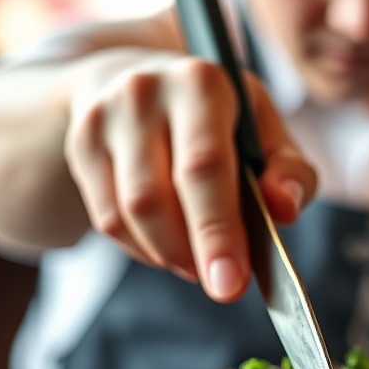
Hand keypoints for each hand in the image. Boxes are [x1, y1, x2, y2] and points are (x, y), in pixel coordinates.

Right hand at [63, 48, 315, 300]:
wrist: (143, 81)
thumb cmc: (219, 119)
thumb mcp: (265, 132)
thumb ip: (288, 172)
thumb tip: (285, 208)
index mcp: (201, 83)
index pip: (204, 166)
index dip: (217, 230)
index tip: (231, 282)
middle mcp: (145, 92)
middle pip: (155, 196)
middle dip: (191, 251)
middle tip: (222, 288)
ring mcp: (104, 118)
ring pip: (126, 214)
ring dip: (167, 253)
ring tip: (197, 261)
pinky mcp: (80, 145)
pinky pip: (107, 219)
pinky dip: (142, 247)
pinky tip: (167, 245)